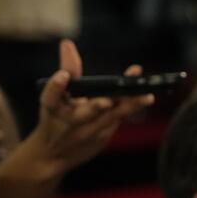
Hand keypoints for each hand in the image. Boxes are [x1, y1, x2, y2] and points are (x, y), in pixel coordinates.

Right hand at [31, 39, 153, 171]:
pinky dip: (131, 109)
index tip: (62, 76)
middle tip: (107, 100)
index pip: (50, 99)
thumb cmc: (55, 117)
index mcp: (52, 110)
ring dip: (128, 106)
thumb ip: (67, 69)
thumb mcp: (55, 95)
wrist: (53, 155)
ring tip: (147, 96)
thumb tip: (67, 43)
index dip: (55, 87)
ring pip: (109, 119)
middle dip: (96, 106)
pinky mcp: (102, 138)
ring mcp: (87, 133)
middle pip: (83, 114)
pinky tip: (146, 98)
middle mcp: (69, 123)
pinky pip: (118, 121)